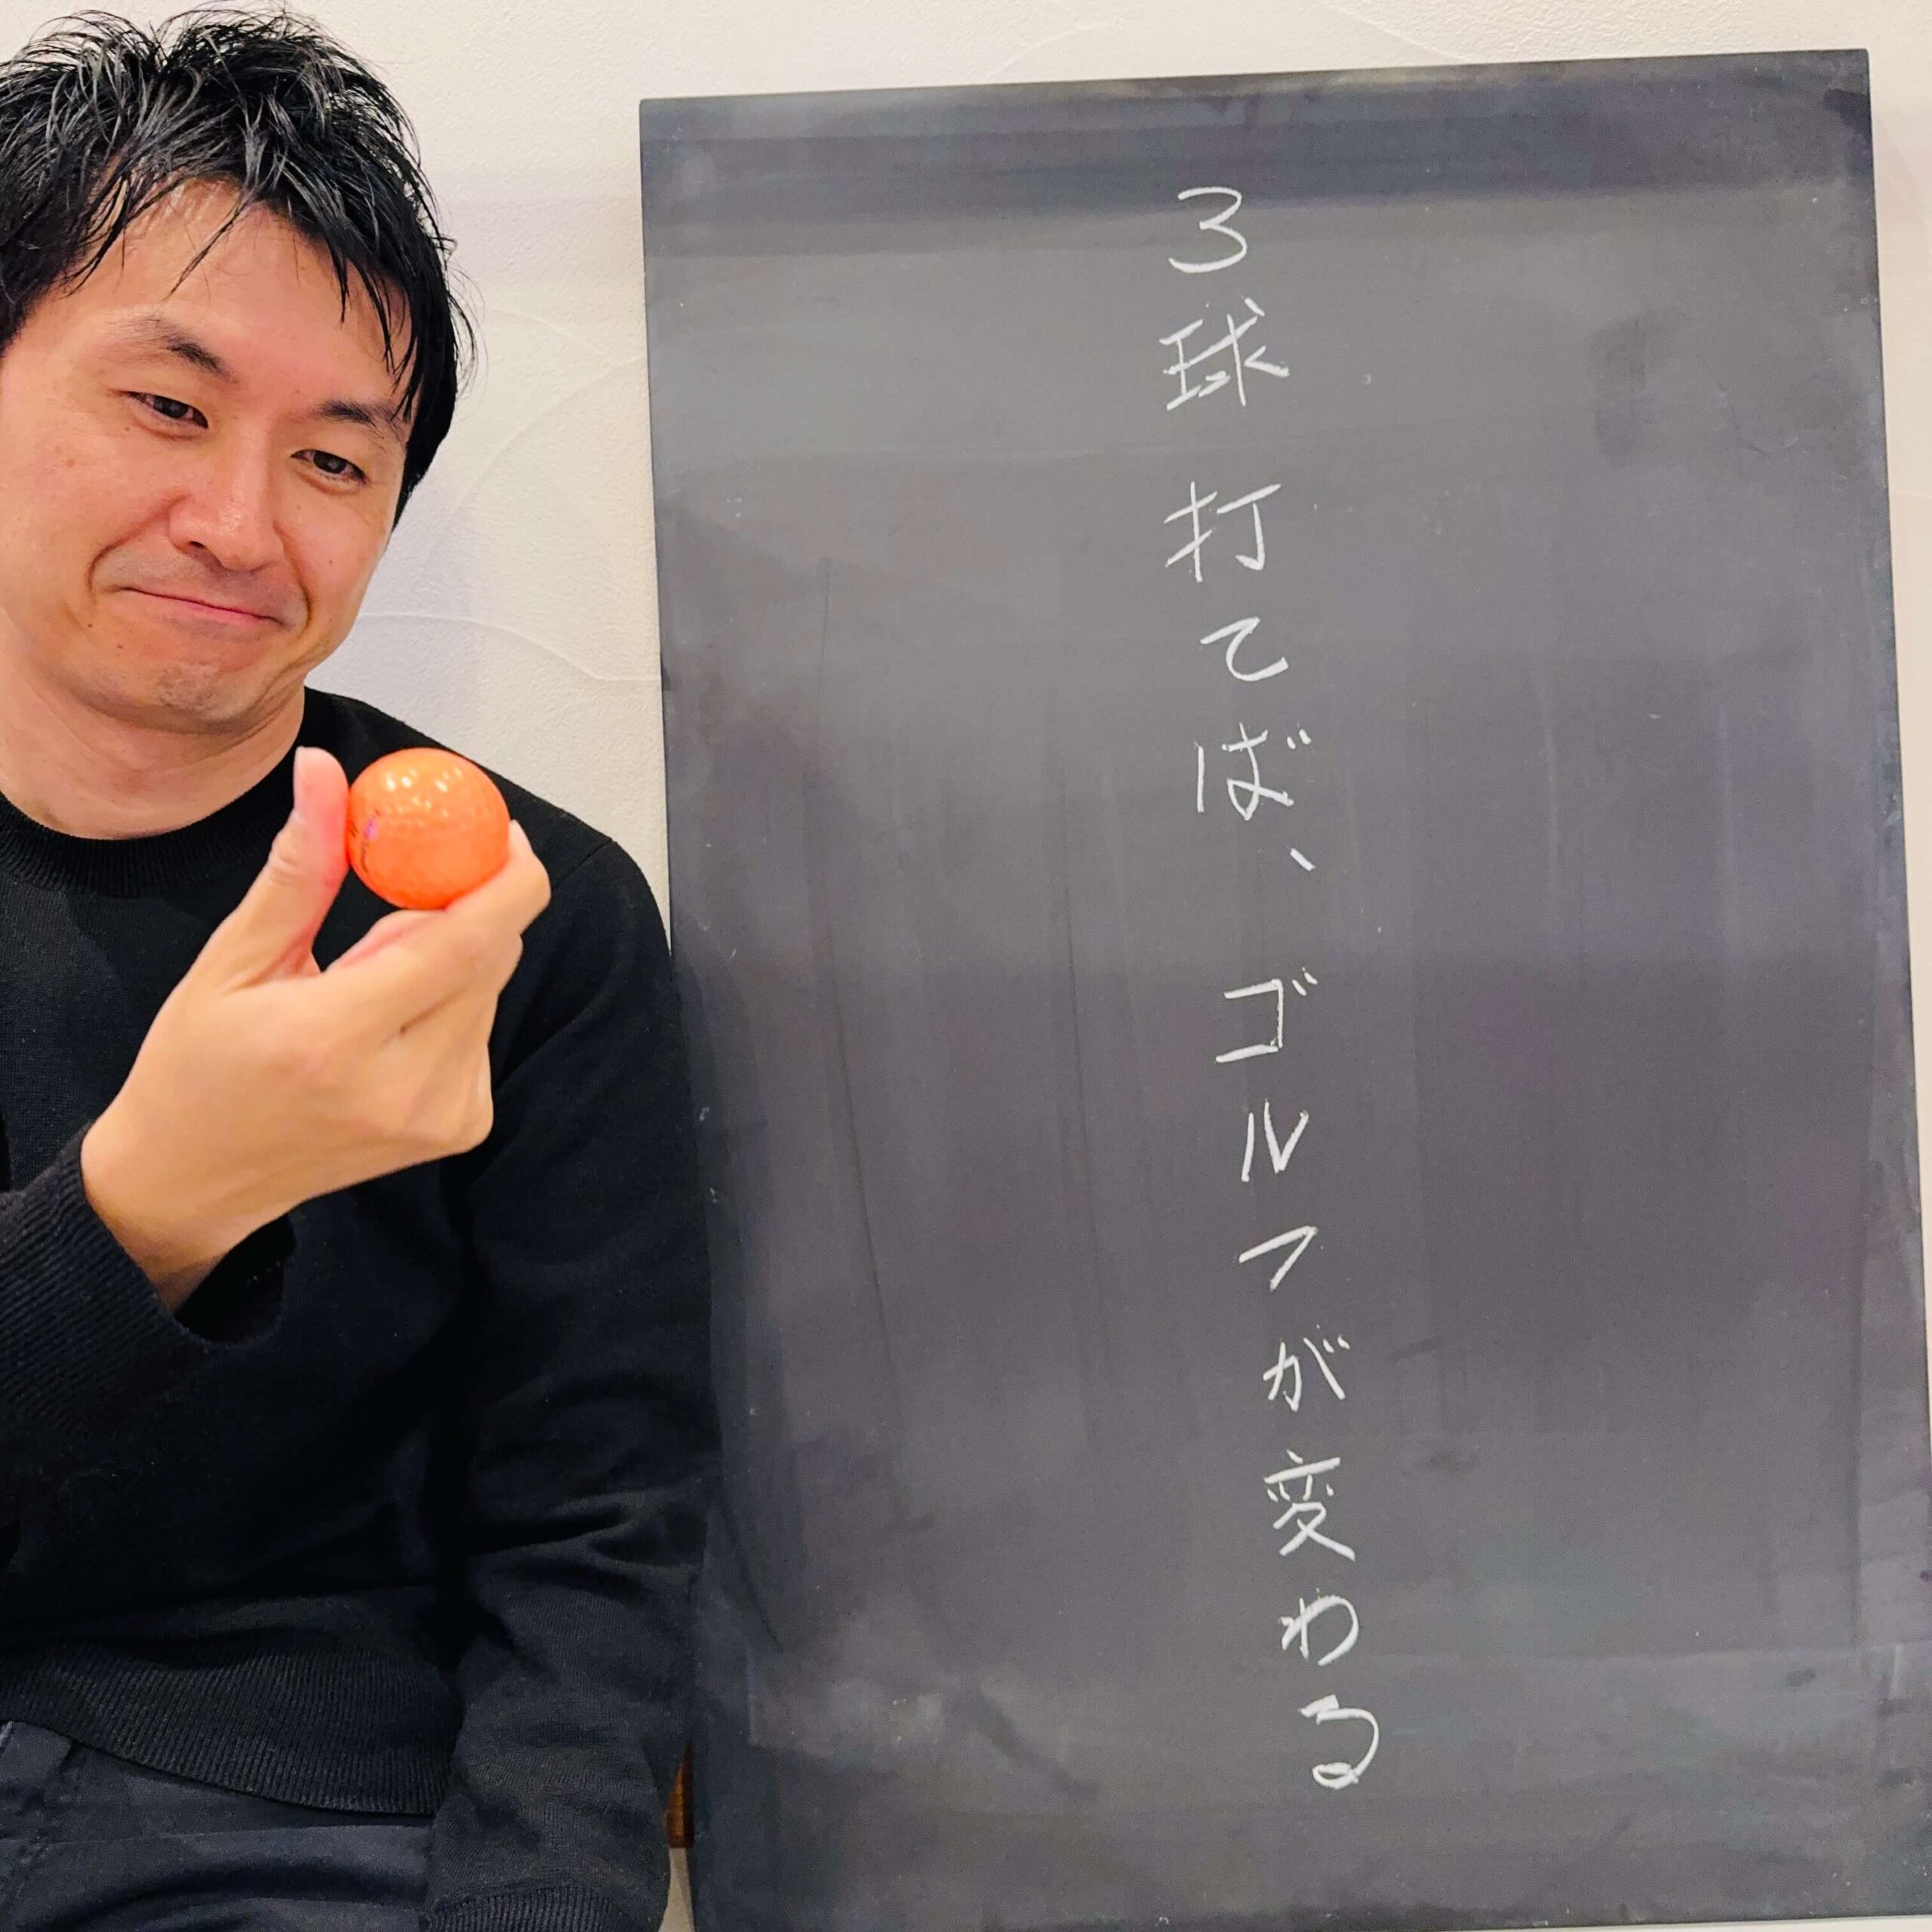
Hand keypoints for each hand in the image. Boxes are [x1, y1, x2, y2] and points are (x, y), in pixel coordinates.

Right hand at [81, 745, 552, 1308]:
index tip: (501, 831)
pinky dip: (449, 1004)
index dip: (503, 879)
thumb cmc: (199, 1062)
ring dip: (447, 959)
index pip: (463, 944)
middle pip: (487, 957)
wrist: (195, 1178)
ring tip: (363, 986)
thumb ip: (299, 868)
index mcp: (335, 1038)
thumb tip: (324, 769)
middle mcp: (403, 1087)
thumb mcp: (232, 959)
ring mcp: (441, 1116)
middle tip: (398, 896)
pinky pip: (480, 1029)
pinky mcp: (461, 1128)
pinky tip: (386, 1028)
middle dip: (457, 907)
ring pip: (487, 989)